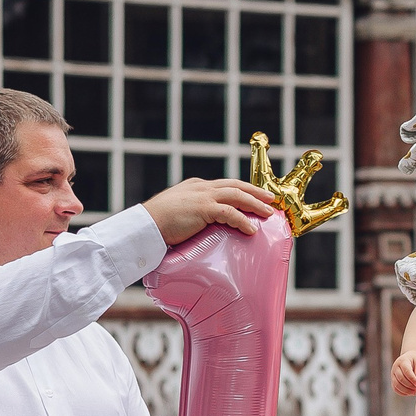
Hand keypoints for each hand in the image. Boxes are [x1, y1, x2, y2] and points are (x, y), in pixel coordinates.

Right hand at [144, 178, 277, 243]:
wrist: (145, 225)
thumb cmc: (157, 224)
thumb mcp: (177, 212)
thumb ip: (192, 214)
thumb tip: (201, 227)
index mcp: (196, 187)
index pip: (224, 185)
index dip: (242, 190)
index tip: (254, 196)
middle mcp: (202, 188)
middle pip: (235, 186)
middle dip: (255, 191)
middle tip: (271, 198)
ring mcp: (203, 197)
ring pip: (237, 196)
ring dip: (255, 203)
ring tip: (268, 213)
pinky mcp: (203, 209)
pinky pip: (230, 213)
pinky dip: (243, 220)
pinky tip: (252, 229)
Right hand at [390, 351, 415, 396]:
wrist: (408, 358)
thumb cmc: (414, 360)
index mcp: (402, 361)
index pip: (406, 371)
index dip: (413, 379)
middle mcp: (395, 368)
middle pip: (401, 379)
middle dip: (410, 386)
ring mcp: (393, 374)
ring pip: (397, 385)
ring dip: (406, 391)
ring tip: (415, 392)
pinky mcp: (393, 380)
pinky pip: (395, 389)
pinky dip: (402, 393)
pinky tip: (409, 393)